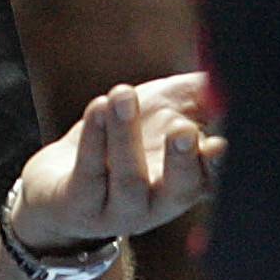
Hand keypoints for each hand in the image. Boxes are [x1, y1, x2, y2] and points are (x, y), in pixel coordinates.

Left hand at [14, 72, 225, 252]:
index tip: (220, 142)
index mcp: (185, 184)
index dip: (217, 164)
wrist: (56, 181)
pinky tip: (98, 107)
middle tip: (182, 129)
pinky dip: (94, 138)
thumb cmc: (116, 142)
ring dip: (126, 135)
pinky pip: (89, 172)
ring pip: (128, 179)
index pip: (211, 179)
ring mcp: (118, 210)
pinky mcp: (78, 206)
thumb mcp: (162, 111)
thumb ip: (199, 94)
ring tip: (123, 95)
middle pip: (178, 190)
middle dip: (182, 160)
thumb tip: (224, 68)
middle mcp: (158, 204)